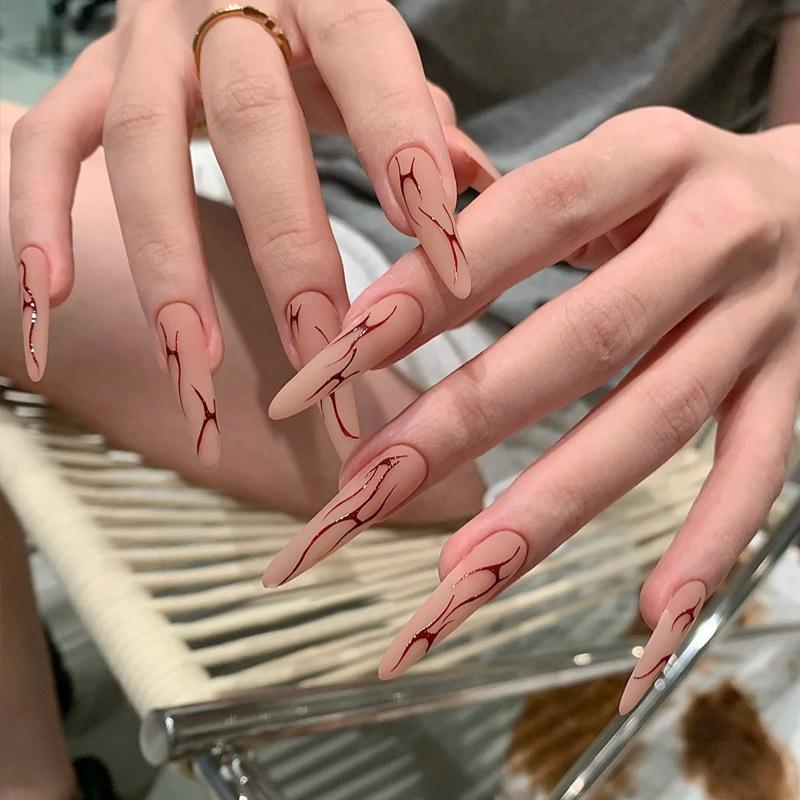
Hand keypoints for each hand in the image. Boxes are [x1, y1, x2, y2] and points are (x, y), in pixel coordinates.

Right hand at [9, 0, 497, 464]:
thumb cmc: (310, 24)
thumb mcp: (368, 50)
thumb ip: (416, 110)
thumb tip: (473, 177)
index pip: (365, 54)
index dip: (398, 143)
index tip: (437, 249)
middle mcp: (221, 4)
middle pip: (251, 121)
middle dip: (288, 244)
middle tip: (320, 350)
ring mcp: (141, 43)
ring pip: (141, 148)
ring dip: (168, 268)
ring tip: (193, 369)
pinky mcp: (87, 76)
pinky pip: (48, 144)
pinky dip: (40, 220)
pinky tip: (50, 304)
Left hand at [264, 108, 799, 710]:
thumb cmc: (675, 186)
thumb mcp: (607, 161)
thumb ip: (510, 210)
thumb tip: (394, 288)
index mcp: (651, 158)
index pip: (531, 218)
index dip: (437, 287)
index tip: (341, 358)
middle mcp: (716, 235)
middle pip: (584, 338)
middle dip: (466, 419)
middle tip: (365, 488)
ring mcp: (764, 322)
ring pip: (654, 423)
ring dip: (552, 506)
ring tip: (458, 579)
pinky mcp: (795, 387)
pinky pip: (757, 474)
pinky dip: (704, 547)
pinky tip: (646, 621)